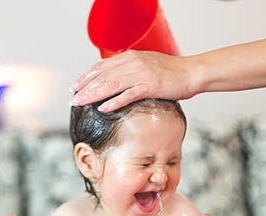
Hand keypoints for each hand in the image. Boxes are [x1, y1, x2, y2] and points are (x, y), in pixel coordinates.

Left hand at [70, 50, 197, 111]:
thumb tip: (115, 77)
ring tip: (80, 103)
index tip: (75, 86)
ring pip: (111, 84)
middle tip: (72, 98)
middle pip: (103, 76)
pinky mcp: (150, 85)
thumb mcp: (147, 64)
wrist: (192, 73)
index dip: (86, 77)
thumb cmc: (171, 72)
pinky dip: (114, 102)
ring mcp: (142, 74)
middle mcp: (133, 63)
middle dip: (85, 88)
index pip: (102, 66)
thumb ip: (130, 69)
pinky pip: (128, 95)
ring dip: (93, 95)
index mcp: (130, 57)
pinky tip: (103, 108)